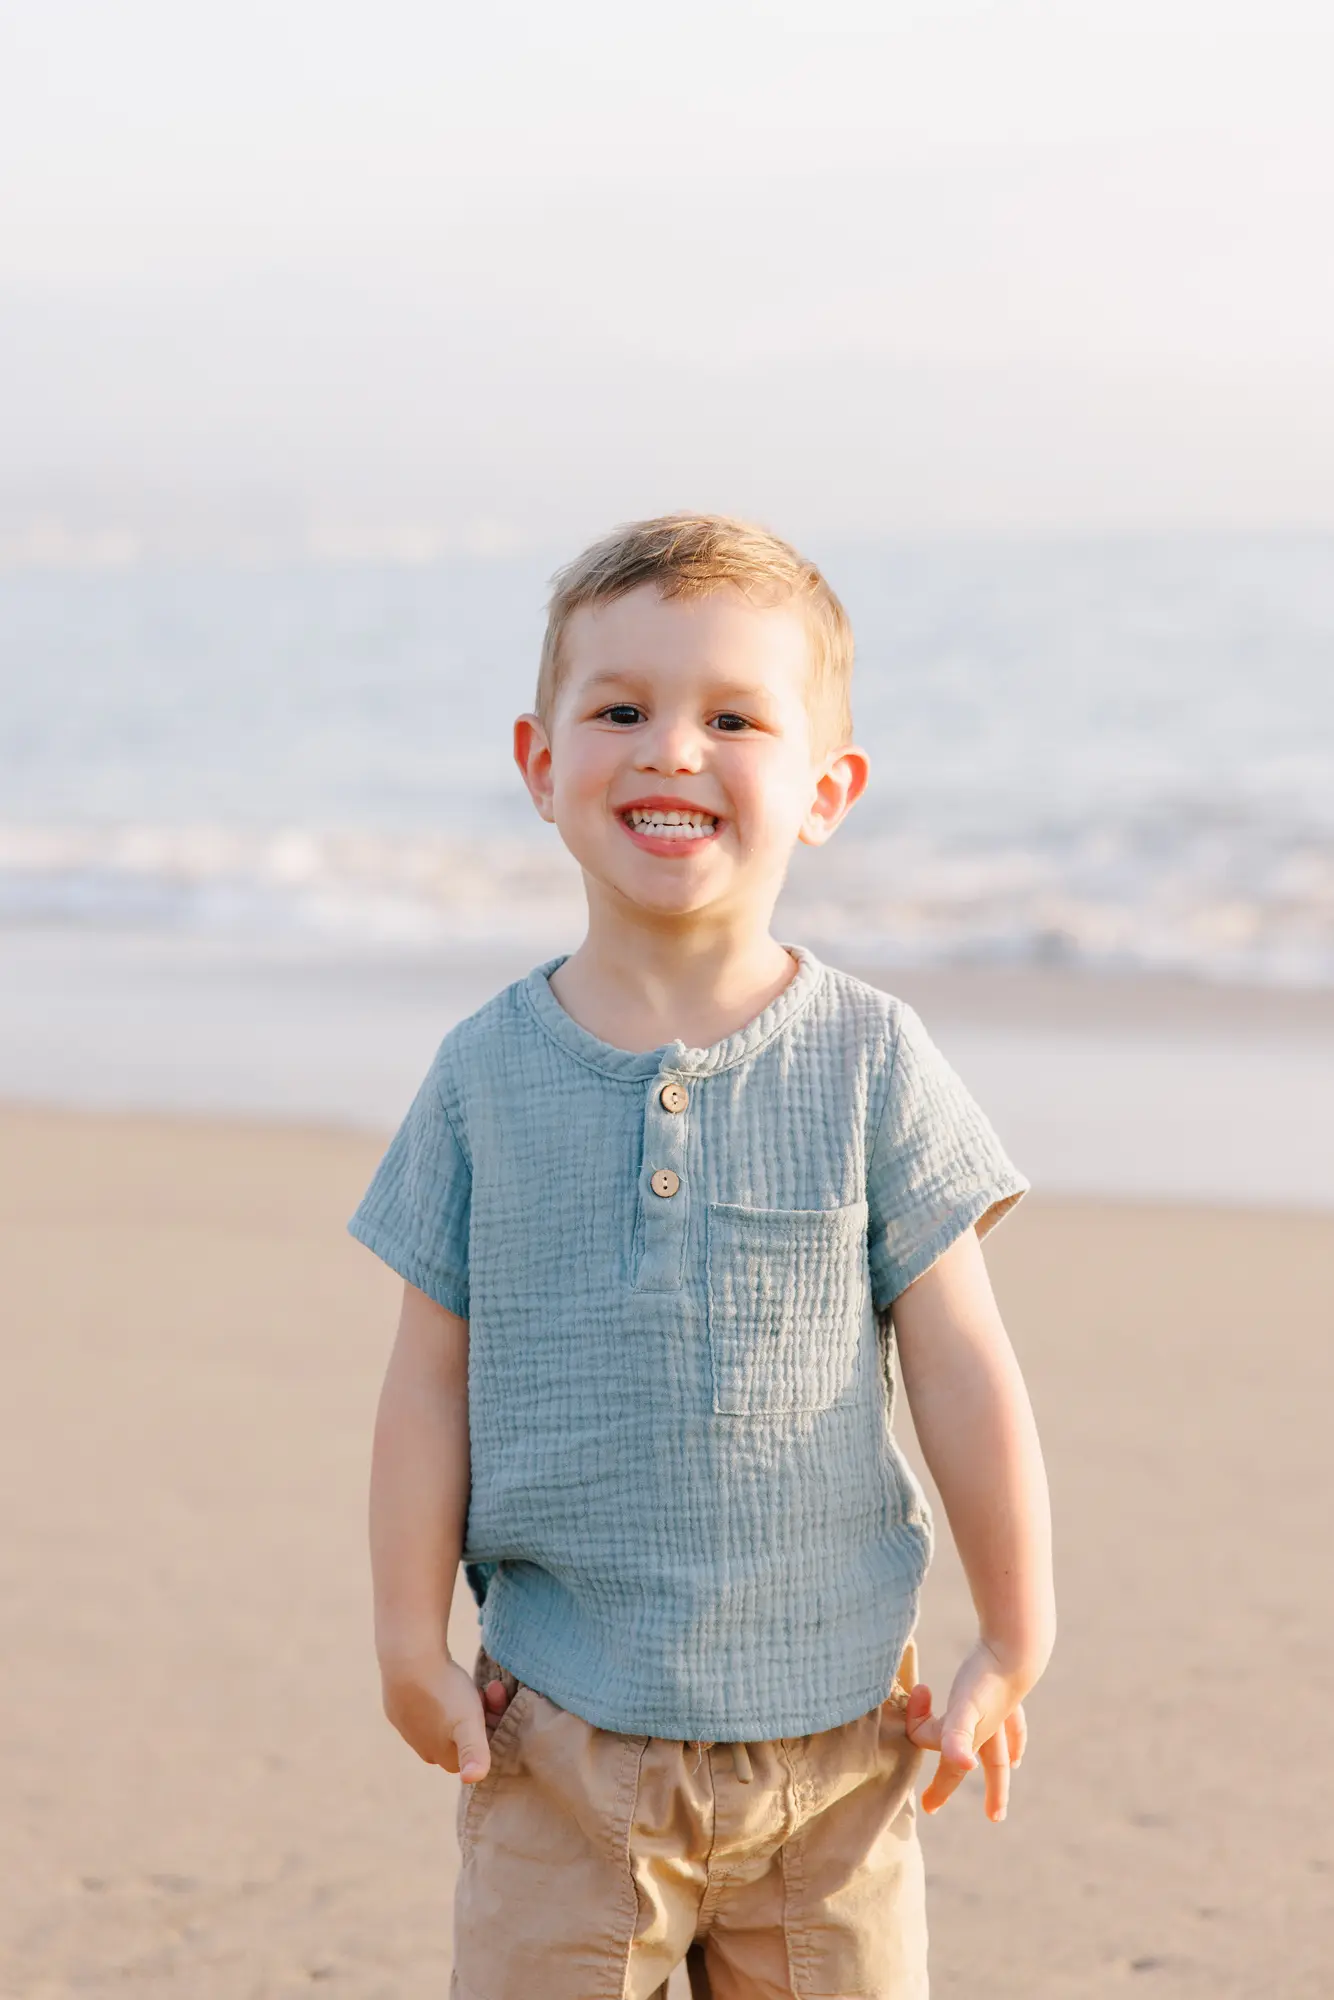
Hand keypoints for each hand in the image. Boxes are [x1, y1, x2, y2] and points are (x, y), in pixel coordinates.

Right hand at [379, 1650, 498, 1781]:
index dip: (490, 1731)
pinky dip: (438, 1693)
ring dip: (462, 1702)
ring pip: (445, 1719)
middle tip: (489, 1688)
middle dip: (480, 1714)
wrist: (407, 1659)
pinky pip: (425, 1705)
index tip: (494, 1708)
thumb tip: (473, 1780)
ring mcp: (406, 1726)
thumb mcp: (468, 1722)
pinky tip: (442, 1676)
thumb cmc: (443, 1693)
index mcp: (440, 1756)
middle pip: (461, 1736)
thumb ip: (474, 1753)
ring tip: (468, 1680)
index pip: (474, 1753)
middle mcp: (421, 1747)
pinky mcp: (397, 1706)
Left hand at [903, 1639, 1029, 1822]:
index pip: (947, 1760)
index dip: (922, 1736)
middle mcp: (994, 1731)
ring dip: (1007, 1757)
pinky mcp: (1008, 1690)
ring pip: (1007, 1741)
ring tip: (1014, 1765)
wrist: (1016, 1646)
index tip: (919, 1690)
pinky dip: (1015, 1728)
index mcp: (978, 1740)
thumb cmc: (986, 1679)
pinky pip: (1013, 1715)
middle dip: (993, 1792)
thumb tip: (963, 1766)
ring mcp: (1005, 1712)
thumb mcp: (965, 1708)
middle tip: (996, 1816)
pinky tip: (1016, 1728)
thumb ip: (958, 1736)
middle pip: (994, 1767)